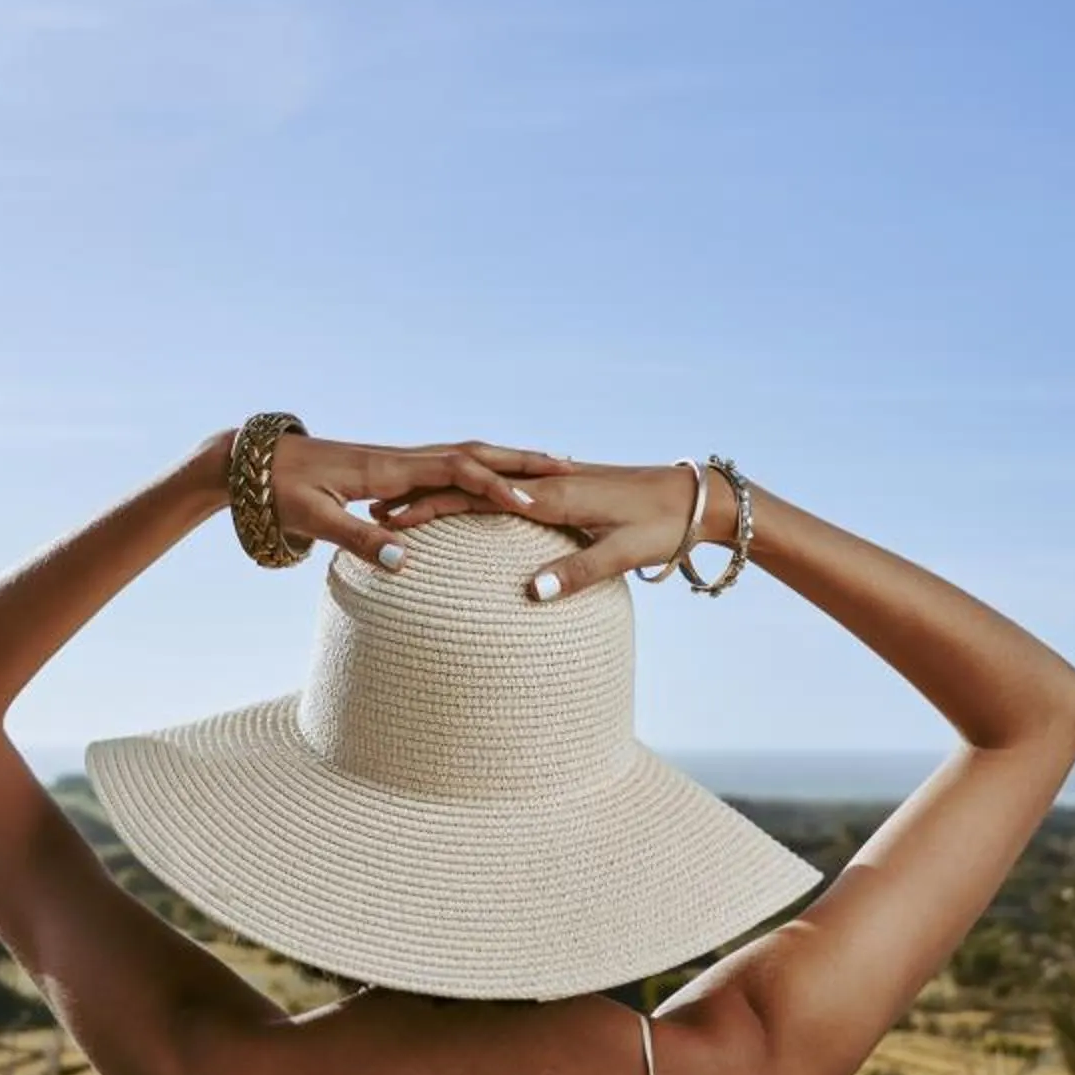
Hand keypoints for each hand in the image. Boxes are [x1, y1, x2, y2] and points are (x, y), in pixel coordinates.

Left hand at [267, 435, 568, 568]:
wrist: (247, 463)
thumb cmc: (277, 492)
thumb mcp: (315, 520)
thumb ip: (360, 538)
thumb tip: (405, 560)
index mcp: (385, 468)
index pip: (453, 470)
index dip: (493, 486)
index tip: (530, 501)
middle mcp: (396, 457)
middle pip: (471, 451)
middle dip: (518, 460)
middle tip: (566, 467)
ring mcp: (393, 459)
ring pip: (461, 453)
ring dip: (503, 460)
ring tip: (545, 470)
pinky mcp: (386, 467)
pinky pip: (443, 463)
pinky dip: (477, 466)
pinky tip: (489, 479)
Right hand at [379, 458, 739, 599]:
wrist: (697, 495)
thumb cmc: (662, 524)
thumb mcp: (622, 553)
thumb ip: (576, 572)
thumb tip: (530, 593)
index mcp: (553, 496)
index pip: (476, 498)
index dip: (430, 508)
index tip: (390, 519)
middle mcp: (549, 483)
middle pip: (471, 484)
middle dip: (423, 498)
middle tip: (377, 513)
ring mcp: (558, 481)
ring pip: (487, 481)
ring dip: (446, 493)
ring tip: (408, 507)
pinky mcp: (570, 486)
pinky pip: (510, 487)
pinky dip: (478, 493)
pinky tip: (467, 504)